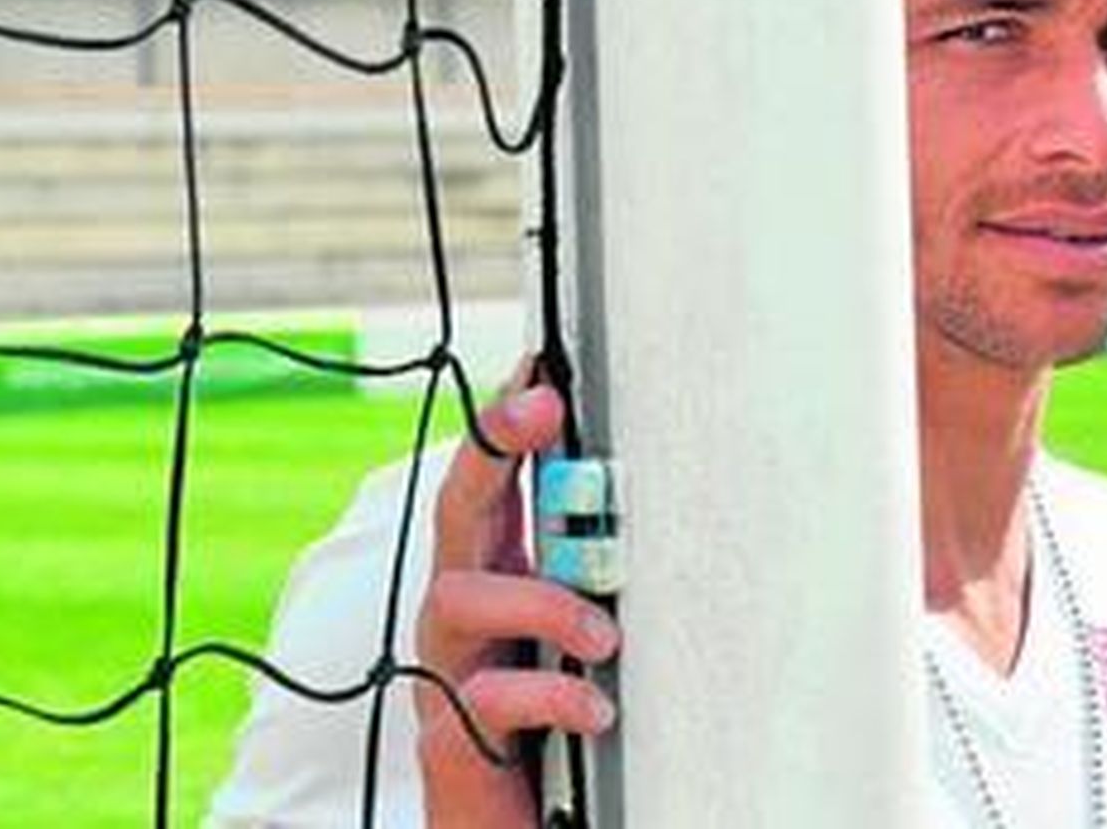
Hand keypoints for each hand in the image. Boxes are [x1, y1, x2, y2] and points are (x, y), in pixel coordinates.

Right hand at [414, 364, 620, 827]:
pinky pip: (486, 694)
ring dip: (539, 596)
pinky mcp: (451, 739)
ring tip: (603, 634)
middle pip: (456, 509)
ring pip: (456, 593)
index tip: (540, 367)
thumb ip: (597, 583)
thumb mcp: (582, 638)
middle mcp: (460, 616)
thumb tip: (660, 517)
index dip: (506, 422)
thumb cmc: (563, 731)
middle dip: (494, 448)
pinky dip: (549, 691)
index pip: (491, 484)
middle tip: (539, 407)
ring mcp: (447, 672)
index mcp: (495, 580)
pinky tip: (596, 705)